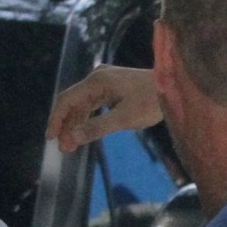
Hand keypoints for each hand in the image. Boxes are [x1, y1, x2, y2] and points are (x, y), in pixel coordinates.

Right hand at [46, 65, 160, 153]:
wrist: (175, 86)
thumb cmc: (152, 101)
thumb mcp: (125, 118)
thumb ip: (97, 127)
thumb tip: (72, 138)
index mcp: (97, 81)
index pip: (67, 99)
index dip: (56, 119)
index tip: (51, 138)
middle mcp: (97, 77)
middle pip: (73, 102)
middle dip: (67, 125)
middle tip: (65, 148)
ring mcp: (105, 81)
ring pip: (83, 104)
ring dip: (77, 124)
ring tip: (72, 145)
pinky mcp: (113, 86)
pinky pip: (93, 103)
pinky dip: (88, 118)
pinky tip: (85, 132)